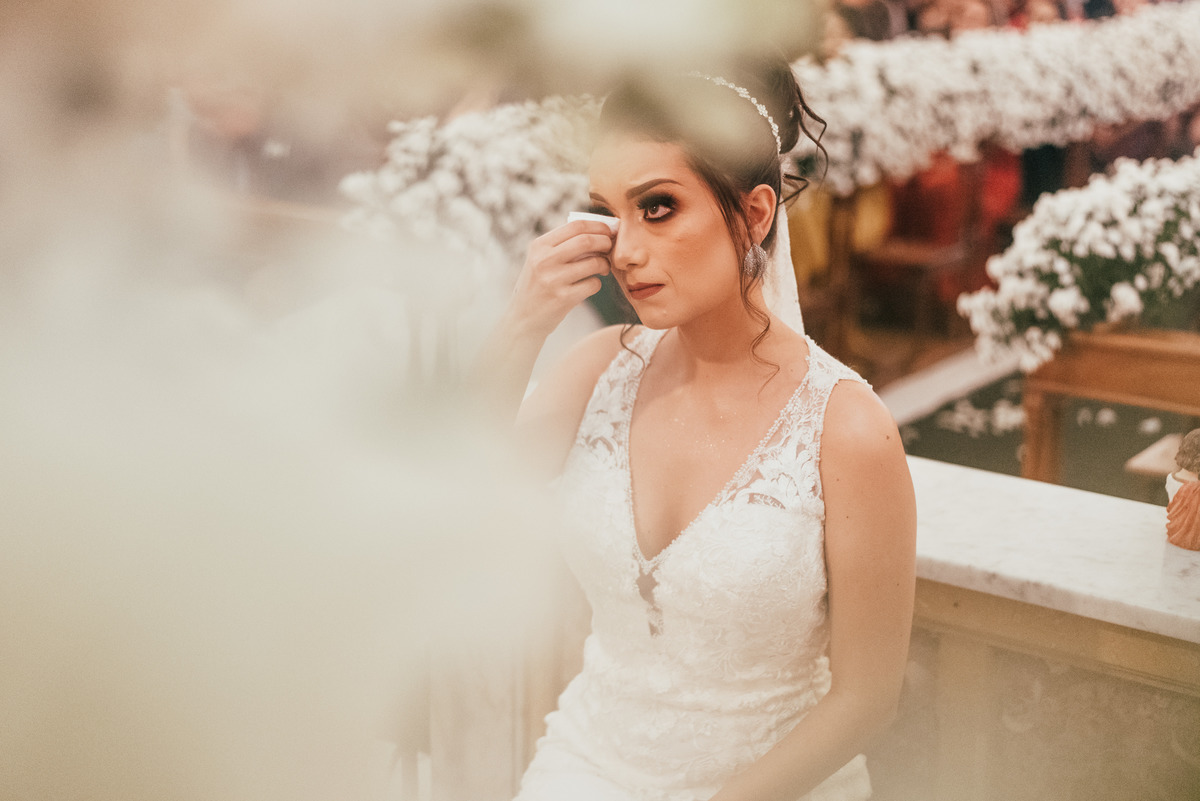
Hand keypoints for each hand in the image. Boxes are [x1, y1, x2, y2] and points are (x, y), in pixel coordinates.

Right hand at [505, 220, 613, 342]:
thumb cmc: (537, 285)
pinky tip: (589, 285)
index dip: (598, 226)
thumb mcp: (539, 260)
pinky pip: (593, 284)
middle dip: (605, 242)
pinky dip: (597, 283)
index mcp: (539, 246)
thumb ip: (561, 244)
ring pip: (594, 263)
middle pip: (586, 241)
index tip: (608, 231)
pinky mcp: (563, 298)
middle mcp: (544, 260)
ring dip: (605, 264)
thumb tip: (597, 230)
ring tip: (603, 267)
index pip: (575, 226)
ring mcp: (553, 280)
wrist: (523, 318)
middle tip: (610, 247)